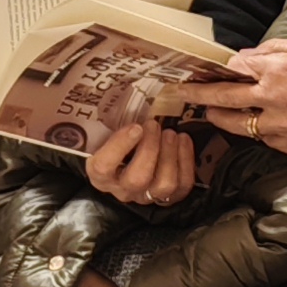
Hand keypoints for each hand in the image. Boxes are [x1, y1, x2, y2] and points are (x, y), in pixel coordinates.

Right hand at [85, 116, 204, 205]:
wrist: (129, 156)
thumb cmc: (116, 140)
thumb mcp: (106, 132)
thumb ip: (107, 121)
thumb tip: (109, 90)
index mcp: (101, 174)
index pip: (104, 167)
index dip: (120, 146)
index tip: (135, 126)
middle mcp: (123, 189)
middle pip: (138, 179)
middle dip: (150, 149)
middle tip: (153, 125)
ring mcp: (147, 195)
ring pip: (163, 185)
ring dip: (170, 155)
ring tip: (170, 132)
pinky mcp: (169, 196)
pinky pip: (183, 185)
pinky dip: (186, 161)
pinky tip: (183, 139)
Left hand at [195, 41, 286, 155]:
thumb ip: (274, 51)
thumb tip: (247, 55)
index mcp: (276, 70)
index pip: (232, 70)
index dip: (214, 70)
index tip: (199, 70)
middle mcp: (273, 99)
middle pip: (224, 99)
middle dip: (199, 95)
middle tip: (181, 93)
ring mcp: (282, 126)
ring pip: (239, 126)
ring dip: (222, 119)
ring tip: (210, 114)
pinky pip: (266, 139)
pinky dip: (257, 131)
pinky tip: (253, 126)